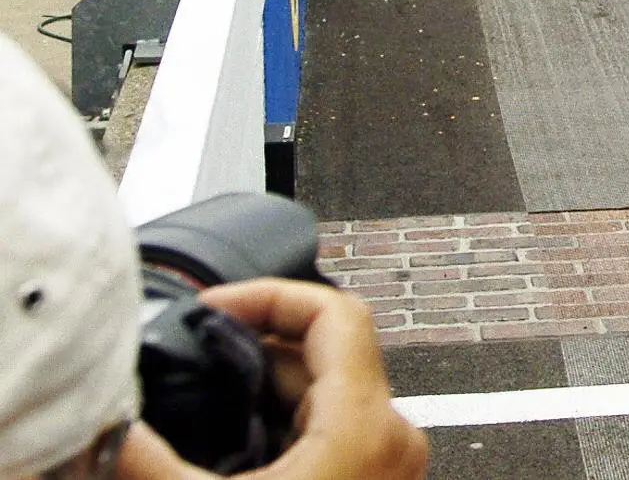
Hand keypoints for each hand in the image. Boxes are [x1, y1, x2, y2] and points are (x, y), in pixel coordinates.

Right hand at [114, 280, 426, 479]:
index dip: (269, 294)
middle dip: (251, 349)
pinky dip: (278, 426)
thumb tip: (110, 430)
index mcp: (367, 425)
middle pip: (323, 353)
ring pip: (323, 394)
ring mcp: (384, 462)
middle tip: (192, 356)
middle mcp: (390, 436)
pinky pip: (325, 431)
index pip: (335, 310)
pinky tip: (228, 447)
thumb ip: (152, 462)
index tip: (215, 305)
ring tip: (200, 398)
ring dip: (261, 391)